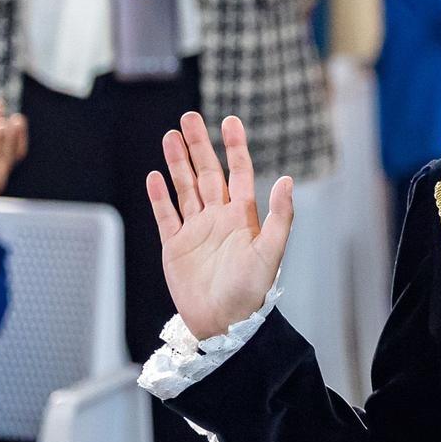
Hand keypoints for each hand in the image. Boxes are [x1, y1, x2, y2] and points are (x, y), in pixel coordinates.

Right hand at [147, 113, 292, 340]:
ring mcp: (196, 231)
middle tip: (188, 118)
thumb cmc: (251, 291)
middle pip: (207, 173)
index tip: (229, 120)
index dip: (235, 146)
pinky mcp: (176, 247)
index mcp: (243, 216)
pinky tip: (154, 175)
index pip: (239, 172)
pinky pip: (166, 215)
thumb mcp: (270, 252)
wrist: (224, 324)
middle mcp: (219, 218)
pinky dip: (159, 196)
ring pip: (185, 188)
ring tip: (169, 136)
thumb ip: (279, 216)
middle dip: (199, 145)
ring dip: (177, 163)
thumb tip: (286, 179)